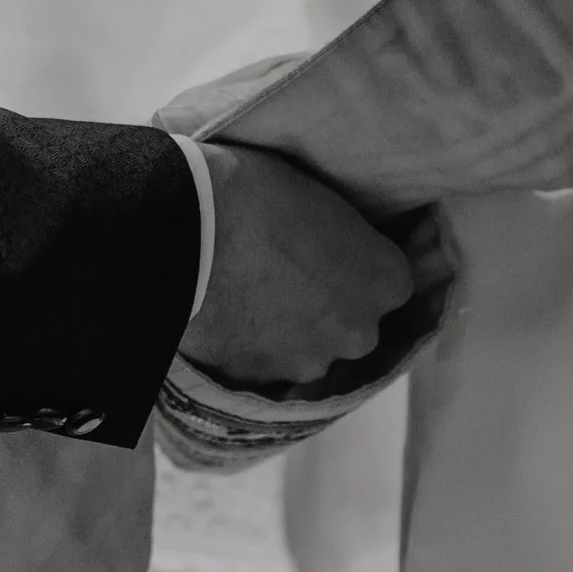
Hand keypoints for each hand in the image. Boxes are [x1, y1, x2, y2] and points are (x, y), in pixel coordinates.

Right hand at [181, 144, 413, 386]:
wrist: (184, 229)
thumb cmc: (256, 192)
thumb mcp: (321, 198)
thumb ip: (341, 237)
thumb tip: (332, 245)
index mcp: (387, 279)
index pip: (388, 281)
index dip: (356, 266)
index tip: (328, 251)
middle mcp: (359, 331)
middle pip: (352, 324)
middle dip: (327, 307)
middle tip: (286, 274)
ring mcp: (309, 361)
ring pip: (306, 350)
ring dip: (287, 331)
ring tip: (249, 294)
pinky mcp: (260, 379)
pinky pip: (262, 364)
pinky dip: (249, 346)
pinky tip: (226, 312)